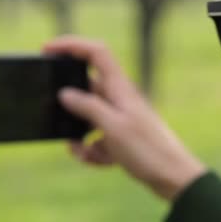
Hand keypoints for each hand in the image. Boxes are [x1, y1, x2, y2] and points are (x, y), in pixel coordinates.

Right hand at [44, 36, 205, 201]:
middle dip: (69, 108)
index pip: (96, 52)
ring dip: (80, 137)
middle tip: (60, 122)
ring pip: (86, 118)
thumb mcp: (112, 127)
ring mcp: (119, 117)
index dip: (71, 45)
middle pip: (85, 89)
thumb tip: (64, 93)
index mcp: (120, 87)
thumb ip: (87, 107)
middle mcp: (119, 98)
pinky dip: (94, 150)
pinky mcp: (120, 136)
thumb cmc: (147, 149)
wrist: (173, 176)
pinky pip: (96, 138)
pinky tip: (103, 161)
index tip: (46, 49)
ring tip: (86, 152)